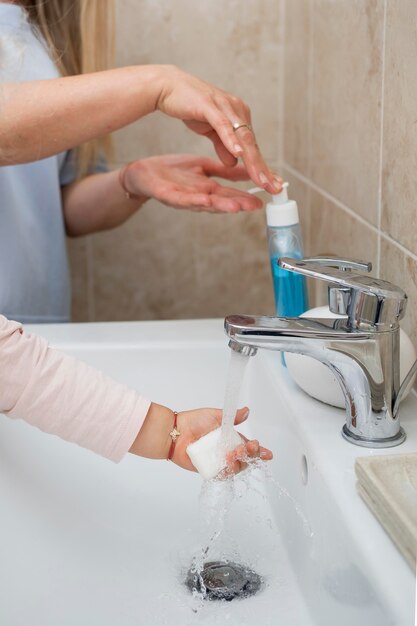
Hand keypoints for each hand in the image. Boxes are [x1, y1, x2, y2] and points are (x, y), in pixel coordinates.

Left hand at [122, 154, 263, 212]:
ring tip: (237, 208)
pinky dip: (194, 201)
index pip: (233, 193)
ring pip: (205, 205)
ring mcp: (184, 199)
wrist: (143, 174)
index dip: (250, 194)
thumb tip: (248, 169)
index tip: (268, 193)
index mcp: (209, 190)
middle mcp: (199, 198)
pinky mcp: (168, 196)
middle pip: (222, 203)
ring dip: (221, 207)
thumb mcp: (204, 169)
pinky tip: (205, 199)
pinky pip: (182, 200)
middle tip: (258, 205)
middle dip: (240, 204)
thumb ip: (225, 171)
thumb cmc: (173, 173)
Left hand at [129, 403, 272, 474]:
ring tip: (232, 453)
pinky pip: (222, 476)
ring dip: (239, 462)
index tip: (268, 454)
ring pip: (236, 468)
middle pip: (246, 458)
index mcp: (229, 438)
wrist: (175, 432)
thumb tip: (247, 410)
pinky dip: (227, 472)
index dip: (259, 450)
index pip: (248, 445)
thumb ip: (232, 416)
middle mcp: (226, 451)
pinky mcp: (209, 470)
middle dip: (251, 454)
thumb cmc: (193, 421)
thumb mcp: (215, 415)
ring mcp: (218, 461)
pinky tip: (227, 464)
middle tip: (249, 447)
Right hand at [155, 66, 281, 193]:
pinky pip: (223, 125)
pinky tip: (238, 154)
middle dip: (263, 169)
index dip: (262, 168)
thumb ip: (222, 145)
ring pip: (242, 137)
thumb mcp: (209, 130)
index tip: (272, 186)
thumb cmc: (189, 105)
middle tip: (274, 188)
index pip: (252, 147)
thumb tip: (234, 161)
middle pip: (252, 145)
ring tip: (260, 178)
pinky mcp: (209, 105)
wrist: (167, 85)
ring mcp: (224, 106)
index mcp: (238, 116)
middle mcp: (237, 109)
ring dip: (252, 160)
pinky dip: (231, 140)